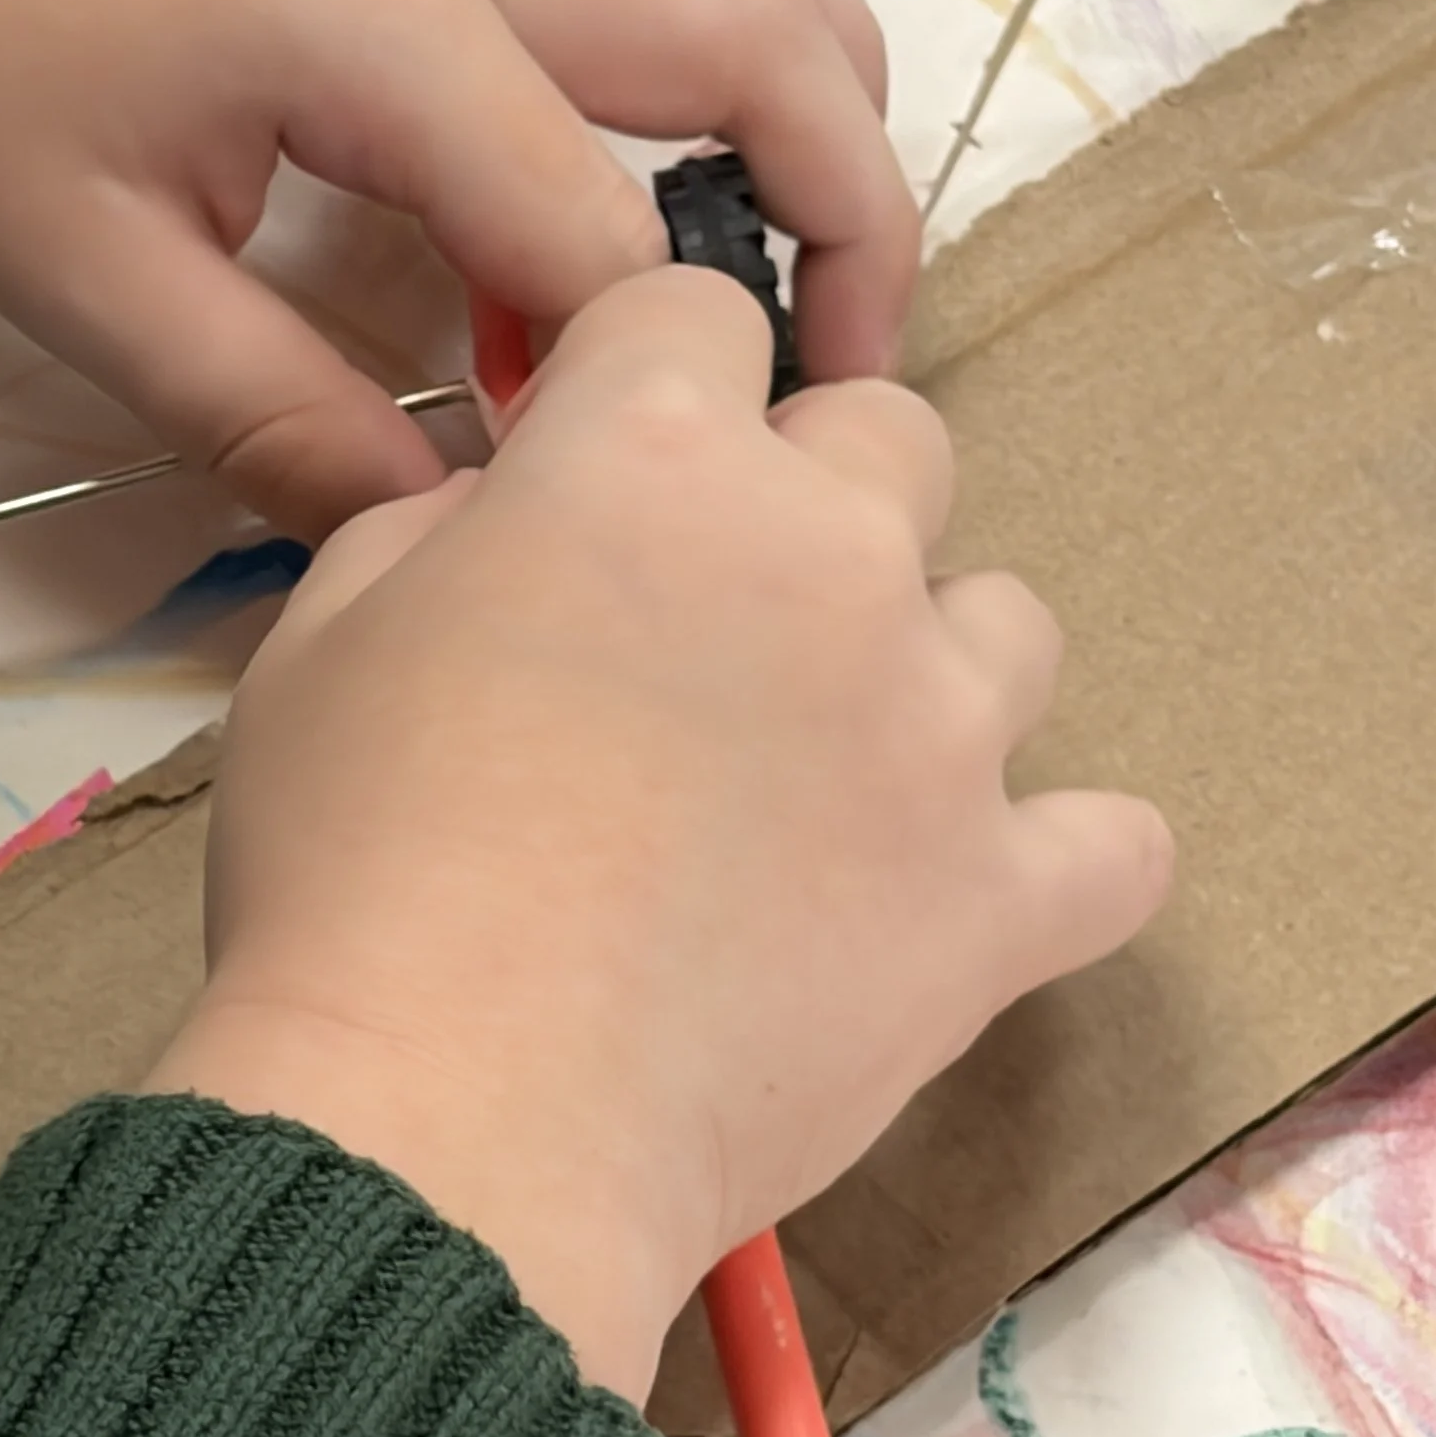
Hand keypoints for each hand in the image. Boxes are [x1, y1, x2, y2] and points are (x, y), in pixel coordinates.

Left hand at [0, 0, 909, 540]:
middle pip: (751, 30)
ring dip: (809, 18)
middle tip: (851, 352)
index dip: (646, 386)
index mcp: (380, 35)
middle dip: (843, 199)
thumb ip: (279, 425)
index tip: (632, 495)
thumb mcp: (89, 290)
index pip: (602, 235)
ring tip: (820, 174)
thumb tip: (435, 545)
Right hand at [144, 272, 1171, 1402]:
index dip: (643, 385)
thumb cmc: (352, 883)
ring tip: (825, 780)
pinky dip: (1056, 860)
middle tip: (707, 638)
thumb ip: (440, 535)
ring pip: (1012, 625)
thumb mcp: (319, 644)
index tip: (606, 471)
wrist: (447, 1125)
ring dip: (927, 672)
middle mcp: (823, 556)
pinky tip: (968, 889)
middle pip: (891, 440)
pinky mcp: (996, 898)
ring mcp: (934, 729)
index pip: (697, 311)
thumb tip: (511, 524)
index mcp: (648, 461)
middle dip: (809, 505)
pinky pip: (1116, 845)